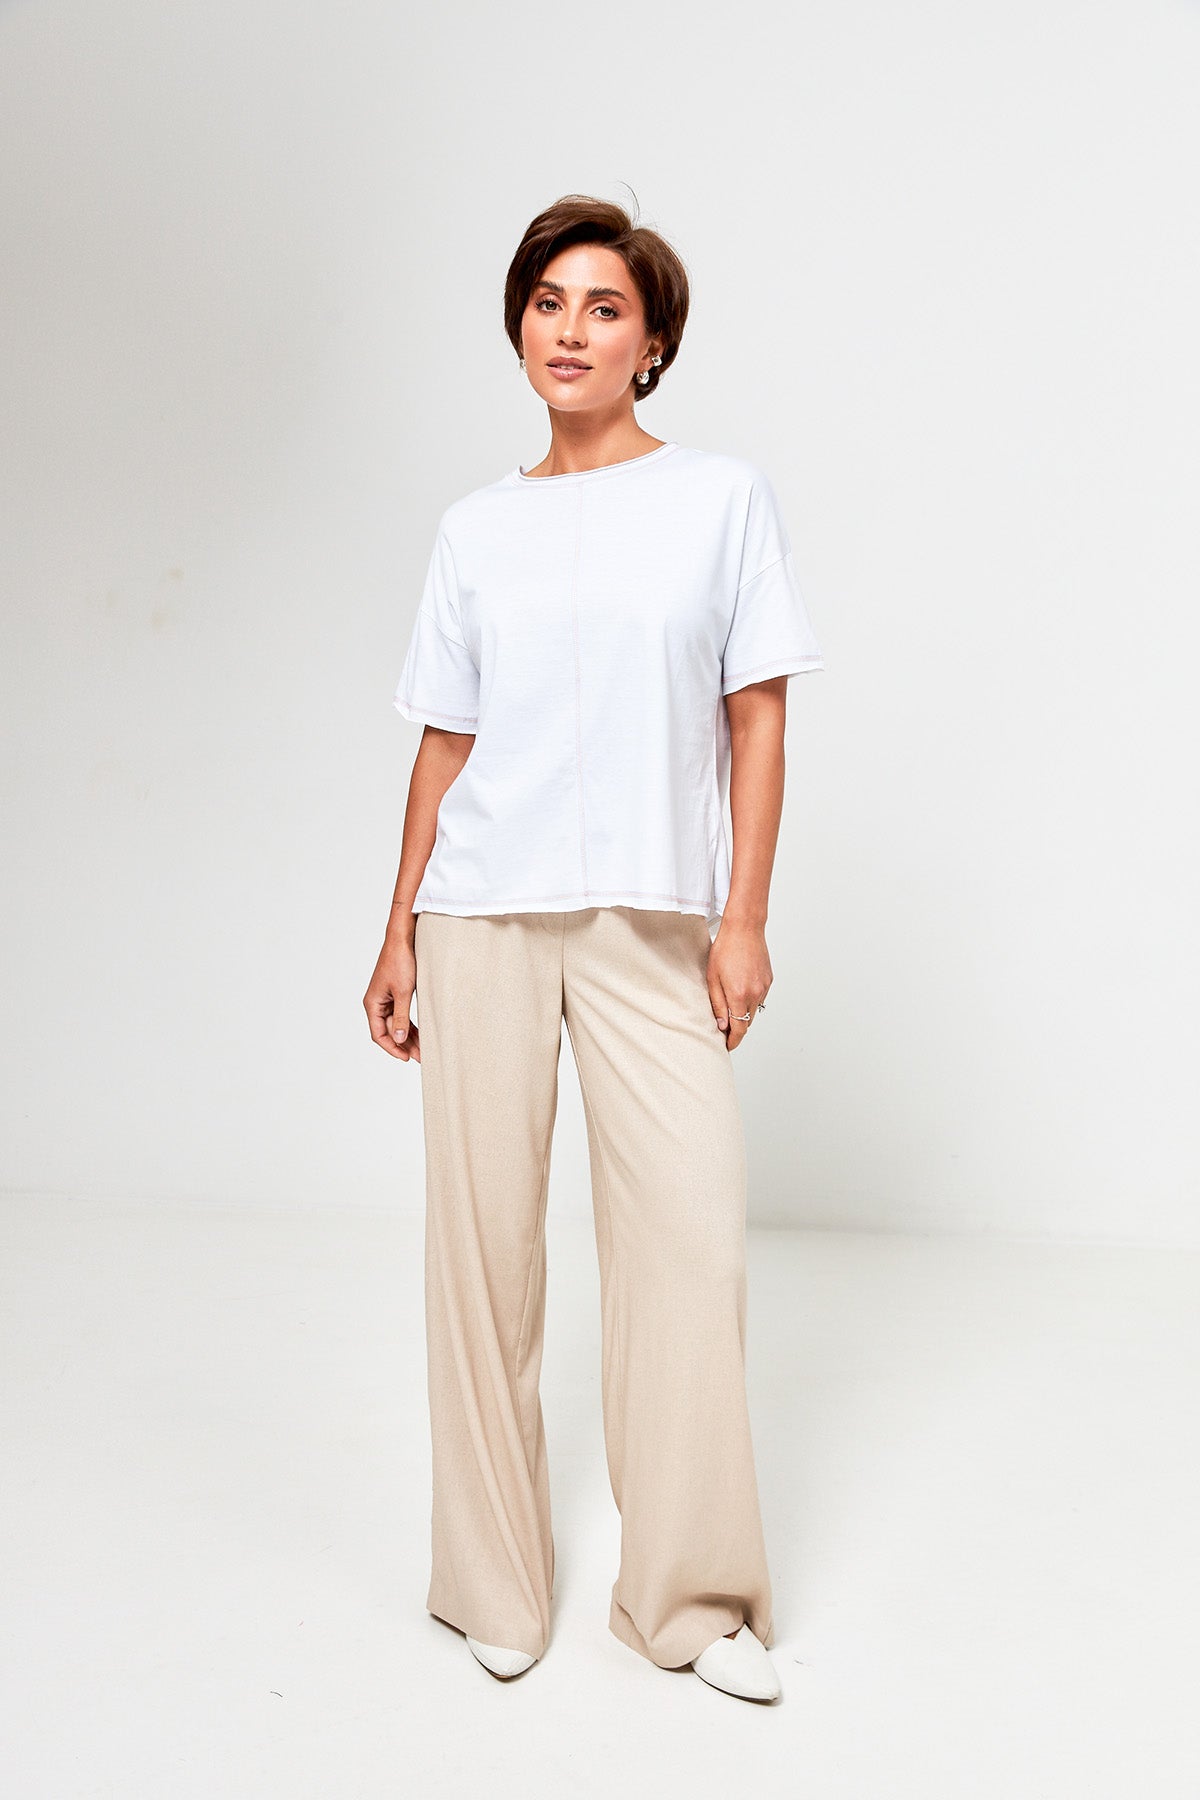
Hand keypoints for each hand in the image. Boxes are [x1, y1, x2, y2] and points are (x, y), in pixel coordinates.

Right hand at [363, 936, 420, 1062]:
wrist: (404, 939)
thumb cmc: (400, 961)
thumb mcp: (403, 992)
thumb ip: (402, 1017)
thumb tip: (399, 1039)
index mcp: (372, 1004)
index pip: (379, 1035)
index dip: (392, 1048)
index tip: (406, 1058)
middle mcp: (376, 1003)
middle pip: (389, 1031)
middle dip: (404, 1045)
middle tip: (421, 1056)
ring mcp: (385, 999)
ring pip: (396, 1024)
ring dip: (409, 1036)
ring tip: (423, 1049)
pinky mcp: (395, 994)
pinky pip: (401, 1014)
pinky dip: (410, 1024)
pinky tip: (421, 1033)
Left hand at [706, 917, 770, 1051]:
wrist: (745, 928)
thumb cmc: (726, 949)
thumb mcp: (713, 978)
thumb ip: (718, 1004)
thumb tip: (722, 1025)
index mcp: (740, 995)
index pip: (739, 1029)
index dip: (733, 1041)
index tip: (727, 1046)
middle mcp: (755, 994)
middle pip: (747, 1022)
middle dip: (737, 1028)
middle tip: (723, 1029)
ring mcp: (764, 987)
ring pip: (754, 1010)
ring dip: (743, 1013)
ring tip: (730, 1005)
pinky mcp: (769, 980)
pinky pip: (760, 998)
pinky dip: (750, 1000)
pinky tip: (740, 988)